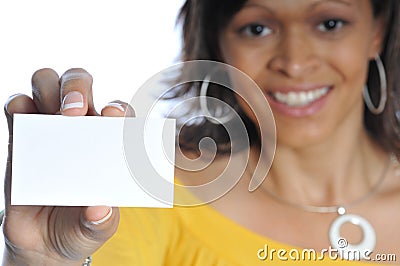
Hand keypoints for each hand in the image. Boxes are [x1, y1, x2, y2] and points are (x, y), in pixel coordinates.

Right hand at [3, 68, 132, 264]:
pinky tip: (21, 116)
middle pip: (81, 85)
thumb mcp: (94, 229)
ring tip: (52, 113)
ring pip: (48, 83)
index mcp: (108, 143)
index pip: (118, 113)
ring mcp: (50, 126)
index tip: (113, 116)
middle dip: (77, 88)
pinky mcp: (22, 134)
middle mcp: (81, 127)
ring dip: (49, 88)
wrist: (44, 240)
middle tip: (74, 110)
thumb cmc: (79, 225)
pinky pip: (18, 106)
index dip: (118, 109)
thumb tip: (99, 209)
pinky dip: (18, 105)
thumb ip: (100, 221)